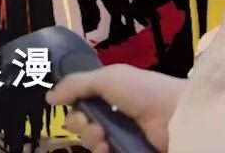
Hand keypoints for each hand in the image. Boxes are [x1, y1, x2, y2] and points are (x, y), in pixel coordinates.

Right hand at [46, 65, 183, 152]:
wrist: (176, 116)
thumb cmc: (142, 91)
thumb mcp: (107, 78)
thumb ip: (75, 84)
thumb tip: (48, 97)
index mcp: (110, 94)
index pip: (80, 106)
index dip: (74, 110)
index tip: (74, 109)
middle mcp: (114, 116)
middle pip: (82, 127)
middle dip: (81, 127)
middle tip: (93, 126)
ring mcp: (122, 137)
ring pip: (91, 143)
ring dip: (90, 140)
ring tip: (103, 139)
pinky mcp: (127, 152)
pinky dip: (101, 152)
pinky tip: (107, 148)